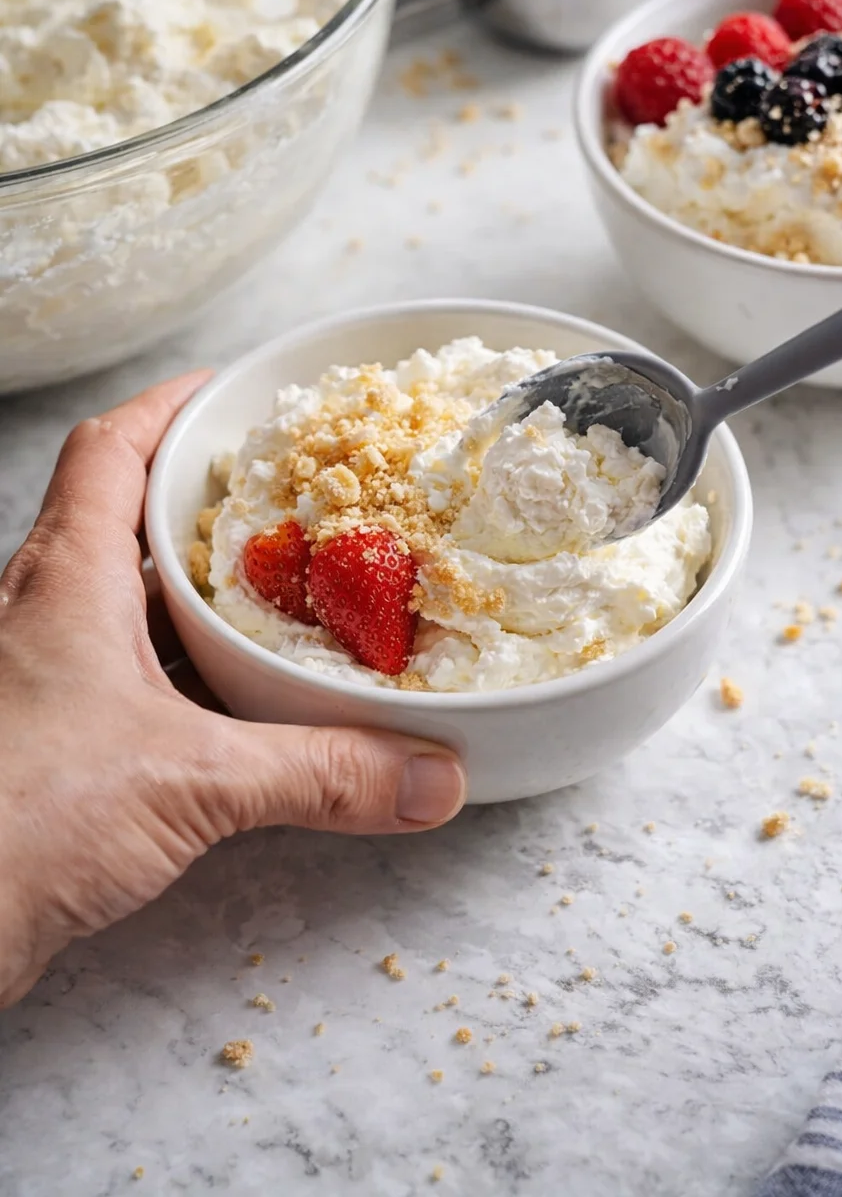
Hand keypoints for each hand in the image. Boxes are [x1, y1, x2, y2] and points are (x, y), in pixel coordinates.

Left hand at [0, 375, 465, 1008]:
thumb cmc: (14, 819)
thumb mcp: (190, 780)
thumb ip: (320, 771)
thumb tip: (427, 773)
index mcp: (66, 577)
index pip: (111, 450)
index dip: (170, 408)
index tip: (232, 395)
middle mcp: (45, 612)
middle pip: (123, 517)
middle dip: (206, 503)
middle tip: (287, 497)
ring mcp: (44, 675)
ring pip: (127, 602)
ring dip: (200, 594)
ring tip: (284, 591)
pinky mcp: (51, 739)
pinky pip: (129, 676)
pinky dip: (188, 672)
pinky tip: (241, 702)